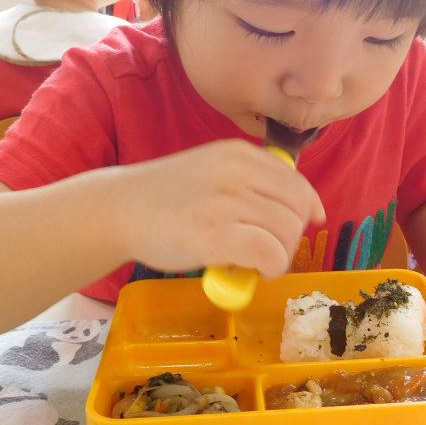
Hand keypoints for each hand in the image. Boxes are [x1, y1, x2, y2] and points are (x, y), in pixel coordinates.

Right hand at [115, 139, 325, 276]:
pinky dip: (270, 267)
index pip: (296, 181)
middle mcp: (237, 172)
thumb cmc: (166, 196)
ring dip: (280, 255)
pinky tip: (250, 271)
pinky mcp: (215, 236)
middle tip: (268, 250)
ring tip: (254, 261)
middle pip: (296, 208)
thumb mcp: (213, 169)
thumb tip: (306, 207)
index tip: (306, 223)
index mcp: (239, 154)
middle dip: (291, 236)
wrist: (118, 209)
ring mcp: (226, 203)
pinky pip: (269, 253)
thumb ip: (252, 182)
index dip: (307, 207)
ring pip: (287, 232)